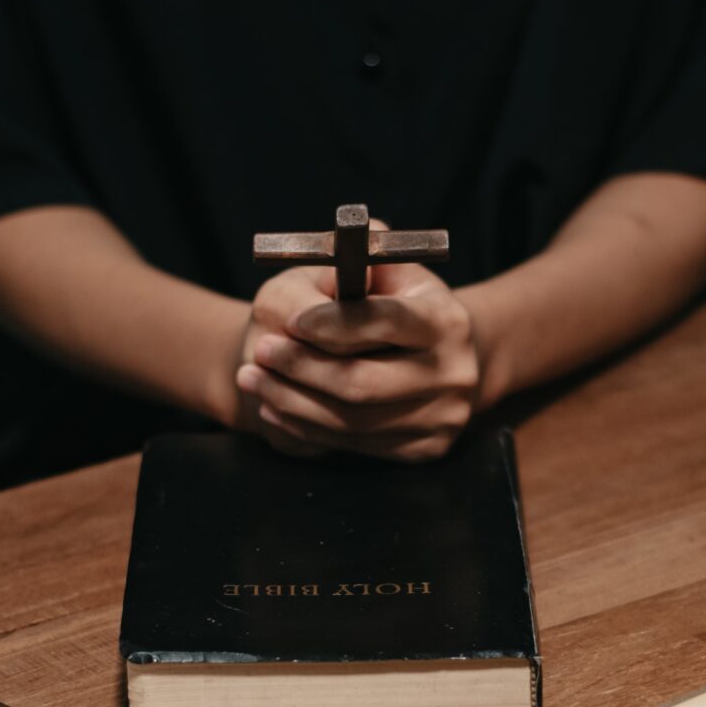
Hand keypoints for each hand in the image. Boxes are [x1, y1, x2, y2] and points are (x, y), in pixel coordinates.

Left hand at [231, 246, 481, 462]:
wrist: (429, 359)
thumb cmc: (390, 304)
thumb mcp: (380, 269)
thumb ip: (360, 256)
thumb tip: (349, 260)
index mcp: (446, 319)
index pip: (386, 321)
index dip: (334, 323)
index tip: (290, 322)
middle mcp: (454, 372)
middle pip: (361, 381)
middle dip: (301, 367)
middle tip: (260, 352)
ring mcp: (442, 417)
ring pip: (350, 419)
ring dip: (291, 399)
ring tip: (252, 378)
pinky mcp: (424, 450)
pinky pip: (352, 443)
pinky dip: (306, 424)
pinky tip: (277, 405)